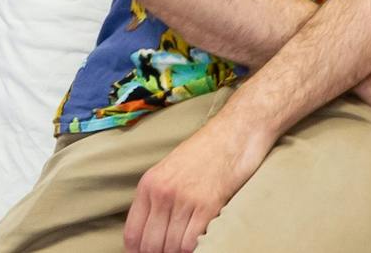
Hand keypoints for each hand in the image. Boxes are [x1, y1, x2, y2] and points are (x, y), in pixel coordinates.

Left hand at [124, 116, 269, 252]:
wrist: (238, 129)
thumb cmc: (210, 149)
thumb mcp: (172, 168)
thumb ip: (159, 196)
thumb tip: (154, 230)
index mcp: (149, 184)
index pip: (132, 234)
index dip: (140, 252)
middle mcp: (162, 193)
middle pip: (150, 245)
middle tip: (173, 250)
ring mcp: (184, 199)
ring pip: (171, 247)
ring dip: (178, 252)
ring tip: (188, 246)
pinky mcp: (208, 204)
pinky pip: (191, 242)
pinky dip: (195, 248)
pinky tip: (202, 241)